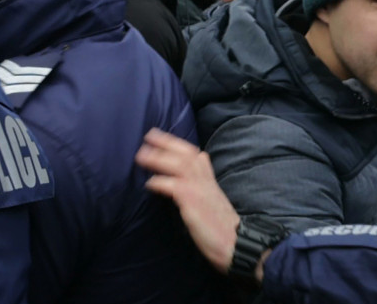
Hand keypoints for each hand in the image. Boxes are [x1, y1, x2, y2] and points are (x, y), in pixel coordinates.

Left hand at [136, 129, 239, 273]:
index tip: (162, 137)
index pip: (195, 154)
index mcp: (209, 179)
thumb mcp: (212, 200)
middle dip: (167, 142)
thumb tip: (189, 176)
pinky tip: (149, 183)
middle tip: (149, 135)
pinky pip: (174, 186)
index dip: (178, 144)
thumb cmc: (220, 226)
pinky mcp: (193, 202)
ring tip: (141, 155)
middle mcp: (206, 180)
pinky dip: (160, 182)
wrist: (235, 241)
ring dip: (159, 158)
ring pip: (179, 165)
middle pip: (186, 154)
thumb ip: (202, 186)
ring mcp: (200, 189)